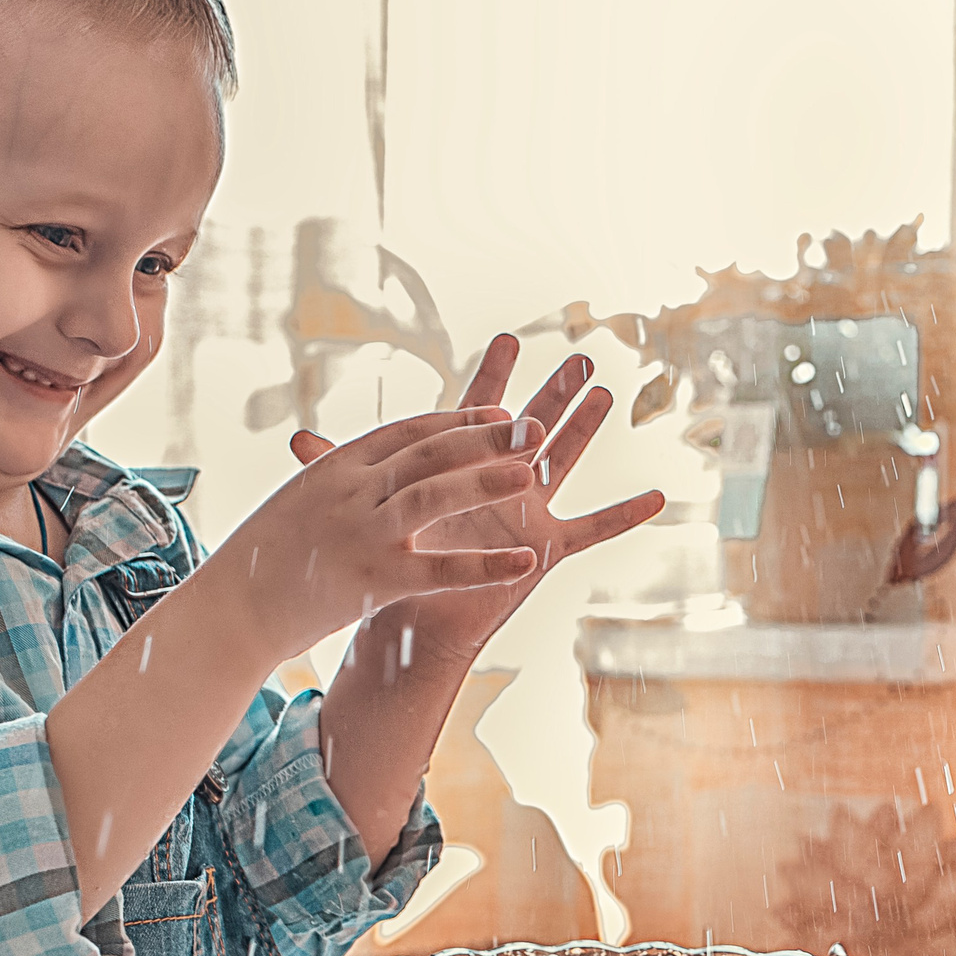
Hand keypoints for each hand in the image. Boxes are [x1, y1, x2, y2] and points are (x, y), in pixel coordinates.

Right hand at [215, 405, 547, 667]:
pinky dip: (485, 565)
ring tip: (532, 471)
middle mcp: (349, 492)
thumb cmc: (264, 559)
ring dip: (486, 481)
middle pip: (428, 453)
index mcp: (334, 468)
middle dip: (484, 437)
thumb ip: (343, 478)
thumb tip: (382, 465)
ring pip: (434, 496)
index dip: (457, 420)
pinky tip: (523, 561)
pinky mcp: (372, 581)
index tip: (498, 411)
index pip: (406, 432)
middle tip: (533, 426)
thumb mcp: (301, 502)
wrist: (230, 612)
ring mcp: (360, 534)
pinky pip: (440, 569)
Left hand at [289, 335, 665, 668]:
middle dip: (554, 389)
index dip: (492, 375)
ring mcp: (527, 511)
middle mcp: (500, 481)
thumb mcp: (365, 508)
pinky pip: (593, 529)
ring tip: (609, 393)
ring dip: (585, 429)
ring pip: (563, 459)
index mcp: (460, 466)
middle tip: (581, 352)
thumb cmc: (388, 559)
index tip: (509, 337)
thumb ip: (340, 469)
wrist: (406, 619)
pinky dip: (625, 515)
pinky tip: (659, 498)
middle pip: (532, 424)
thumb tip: (295, 438)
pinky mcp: (543, 548)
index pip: (478, 410)